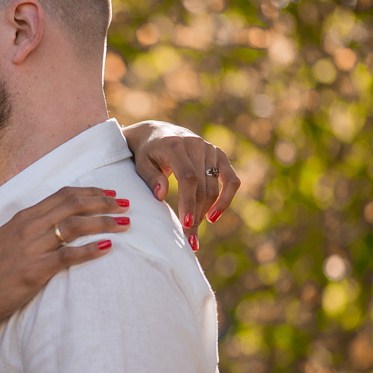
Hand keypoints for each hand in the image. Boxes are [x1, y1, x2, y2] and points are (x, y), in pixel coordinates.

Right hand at [0, 186, 127, 331]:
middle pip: (73, 205)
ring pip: (74, 226)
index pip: (63, 195)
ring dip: (104, 222)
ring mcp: (31, 248)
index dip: (90, 192)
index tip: (110, 194)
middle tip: (126, 205)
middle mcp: (28, 227)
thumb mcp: (7, 239)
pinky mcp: (35, 271)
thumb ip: (29, 227)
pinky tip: (107, 248)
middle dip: (104, 203)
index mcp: (23, 217)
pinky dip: (90, 250)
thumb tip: (53, 220)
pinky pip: (68, 256)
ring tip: (125, 224)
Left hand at [122, 120, 240, 248]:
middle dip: (196, 215)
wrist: (157, 133)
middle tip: (188, 239)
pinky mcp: (219, 155)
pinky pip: (231, 180)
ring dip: (206, 211)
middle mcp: (196, 144)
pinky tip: (213, 216)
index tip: (186, 224)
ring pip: (215, 187)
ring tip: (194, 231)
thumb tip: (161, 195)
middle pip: (202, 187)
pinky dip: (226, 199)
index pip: (188, 177)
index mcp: (175, 145)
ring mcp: (210, 149)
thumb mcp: (141, 164)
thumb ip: (150, 178)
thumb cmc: (146, 153)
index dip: (189, 202)